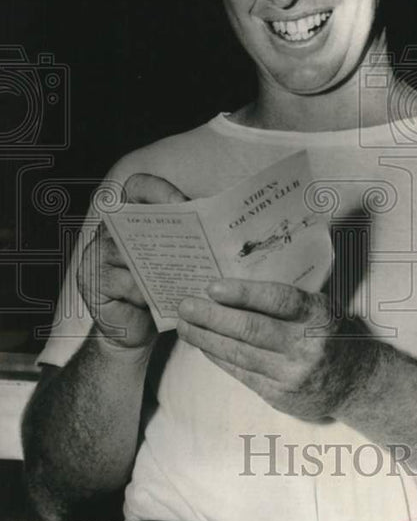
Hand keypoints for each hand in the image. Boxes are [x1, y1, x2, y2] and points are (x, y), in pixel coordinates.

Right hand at [78, 173, 187, 347]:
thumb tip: (220, 232)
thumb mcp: (173, 264)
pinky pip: (121, 281)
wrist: (136, 333)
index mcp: (130, 218)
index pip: (138, 187)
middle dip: (164, 229)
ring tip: (183, 275)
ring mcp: (96, 256)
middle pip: (132, 218)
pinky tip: (160, 299)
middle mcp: (109, 231)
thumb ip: (184, 243)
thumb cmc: (159, 292)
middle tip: (194, 240)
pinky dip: (143, 291)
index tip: (185, 203)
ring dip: (156, 263)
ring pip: (125, 252)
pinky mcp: (93, 282)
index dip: (159, 190)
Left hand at [176, 279, 379, 419]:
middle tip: (185, 305)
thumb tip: (233, 290)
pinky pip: (241, 373)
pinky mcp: (280, 395)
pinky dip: (219, 358)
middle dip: (212, 317)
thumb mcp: (322, 308)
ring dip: (207, 339)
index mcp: (319, 316)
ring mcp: (292, 374)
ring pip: (240, 354)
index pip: (278, 300)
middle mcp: (306, 346)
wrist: (358, 382)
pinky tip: (203, 346)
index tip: (212, 287)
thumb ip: (287, 301)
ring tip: (185, 325)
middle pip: (251, 329)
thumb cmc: (333, 334)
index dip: (243, 293)